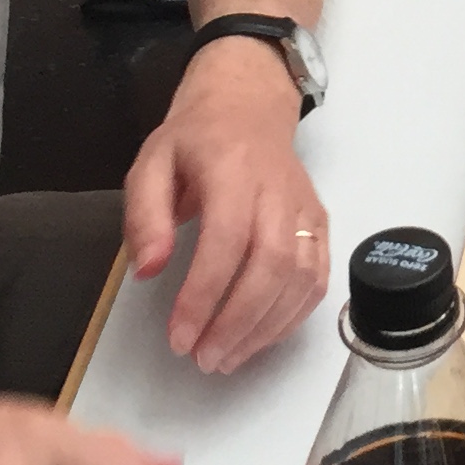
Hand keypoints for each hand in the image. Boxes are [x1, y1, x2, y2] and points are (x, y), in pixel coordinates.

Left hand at [125, 35, 332, 373]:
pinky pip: (319, 276)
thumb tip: (148, 271)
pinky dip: (294, 316)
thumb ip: (145, 216)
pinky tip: (261, 337)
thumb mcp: (151, 164)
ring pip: (302, 276)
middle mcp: (278, 190)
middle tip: (203, 358)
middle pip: (272, 264)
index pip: (227, 240)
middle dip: (238, 322)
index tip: (179, 337)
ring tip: (227, 358)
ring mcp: (305, 208)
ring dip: (266, 327)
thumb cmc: (195, 139)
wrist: (249, 105)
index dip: (204, 294)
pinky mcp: (320, 223)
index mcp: (233, 170)